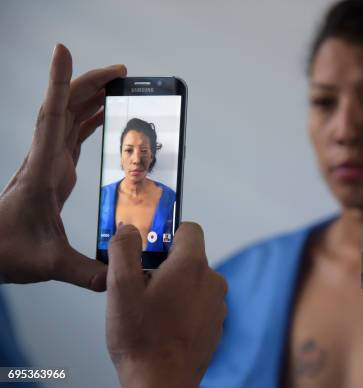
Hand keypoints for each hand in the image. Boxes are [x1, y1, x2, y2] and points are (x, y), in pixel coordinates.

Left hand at [0, 44, 125, 290]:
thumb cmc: (6, 251)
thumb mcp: (48, 265)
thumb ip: (86, 271)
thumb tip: (119, 276)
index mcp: (44, 171)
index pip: (52, 117)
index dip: (59, 83)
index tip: (62, 51)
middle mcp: (45, 159)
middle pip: (66, 108)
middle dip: (91, 84)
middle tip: (121, 72)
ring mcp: (48, 163)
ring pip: (70, 118)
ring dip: (91, 98)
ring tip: (119, 88)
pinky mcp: (54, 172)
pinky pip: (73, 136)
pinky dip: (89, 121)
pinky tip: (103, 118)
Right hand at [106, 223, 226, 387]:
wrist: (161, 382)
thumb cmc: (142, 339)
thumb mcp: (120, 287)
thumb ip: (123, 249)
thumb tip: (130, 230)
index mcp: (192, 265)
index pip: (189, 229)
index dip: (166, 235)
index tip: (149, 249)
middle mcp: (212, 280)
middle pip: (189, 257)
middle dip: (165, 265)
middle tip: (142, 286)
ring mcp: (217, 303)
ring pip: (194, 281)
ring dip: (175, 288)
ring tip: (151, 310)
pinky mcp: (216, 323)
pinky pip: (200, 303)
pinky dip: (185, 307)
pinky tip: (165, 325)